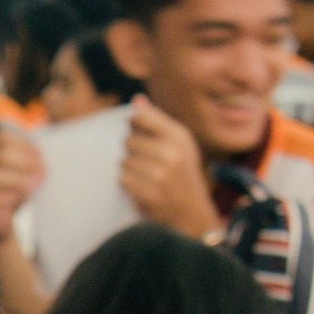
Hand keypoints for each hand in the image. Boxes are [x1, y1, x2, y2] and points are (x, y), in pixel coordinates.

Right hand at [0, 129, 44, 242]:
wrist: (5, 218)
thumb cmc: (18, 188)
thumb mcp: (27, 169)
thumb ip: (33, 159)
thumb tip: (42, 162)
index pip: (3, 138)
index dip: (24, 147)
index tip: (42, 160)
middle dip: (23, 165)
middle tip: (42, 176)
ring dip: (16, 181)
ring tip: (33, 188)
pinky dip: (5, 198)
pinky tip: (18, 200)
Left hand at [120, 95, 221, 236]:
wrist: (192, 213)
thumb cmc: (182, 174)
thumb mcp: (179, 145)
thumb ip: (156, 122)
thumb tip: (135, 100)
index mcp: (179, 136)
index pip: (140, 117)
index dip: (133, 124)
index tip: (138, 133)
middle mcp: (170, 152)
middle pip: (128, 140)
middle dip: (132, 151)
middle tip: (147, 162)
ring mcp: (159, 174)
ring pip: (123, 161)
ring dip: (130, 169)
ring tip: (147, 176)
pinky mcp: (146, 192)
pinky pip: (122, 179)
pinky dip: (128, 183)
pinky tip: (143, 187)